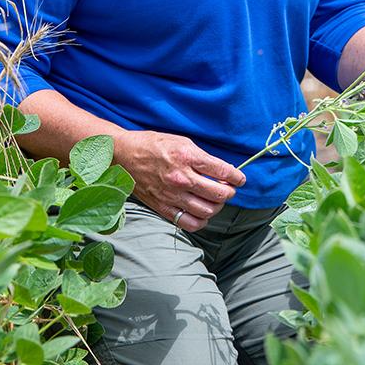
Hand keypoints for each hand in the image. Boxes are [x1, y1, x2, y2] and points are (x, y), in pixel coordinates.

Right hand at [117, 131, 245, 230]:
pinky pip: (190, 223)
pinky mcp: (164, 208)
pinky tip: (202, 212)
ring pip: (208, 210)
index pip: (223, 171)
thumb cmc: (153, 145)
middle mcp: (181, 178)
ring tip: (215, 200)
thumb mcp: (181, 141)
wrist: (124, 156)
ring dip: (217, 206)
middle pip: (219, 194)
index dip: (237, 176)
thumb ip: (202, 157)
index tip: (240, 179)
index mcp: (187, 157)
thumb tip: (221, 170)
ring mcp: (172, 195)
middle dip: (229, 192)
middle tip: (228, 189)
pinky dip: (201, 220)